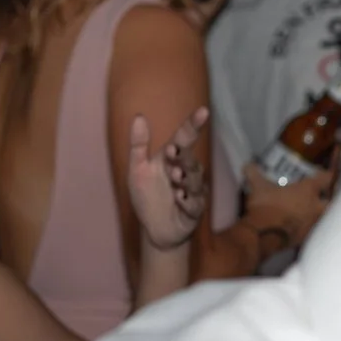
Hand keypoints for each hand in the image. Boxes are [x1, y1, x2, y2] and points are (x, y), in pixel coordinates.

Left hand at [127, 110, 211, 253]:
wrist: (154, 229)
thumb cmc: (147, 197)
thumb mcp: (137, 170)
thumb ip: (138, 145)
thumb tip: (139, 116)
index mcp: (172, 159)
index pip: (185, 138)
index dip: (194, 125)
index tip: (203, 111)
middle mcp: (186, 173)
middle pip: (191, 159)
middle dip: (184, 155)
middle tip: (172, 151)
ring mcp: (193, 192)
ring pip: (195, 181)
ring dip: (186, 177)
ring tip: (175, 175)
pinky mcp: (194, 212)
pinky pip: (195, 205)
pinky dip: (188, 201)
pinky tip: (179, 198)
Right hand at [238, 155, 332, 250]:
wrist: (263, 235)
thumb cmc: (265, 206)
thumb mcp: (257, 187)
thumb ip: (254, 174)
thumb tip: (247, 165)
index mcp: (308, 190)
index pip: (326, 179)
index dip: (326, 175)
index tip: (323, 174)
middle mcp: (315, 207)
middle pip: (332, 201)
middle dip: (329, 198)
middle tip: (323, 195)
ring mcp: (313, 224)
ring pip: (324, 217)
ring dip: (320, 213)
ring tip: (312, 211)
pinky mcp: (306, 239)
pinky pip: (313, 230)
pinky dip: (309, 227)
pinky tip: (302, 225)